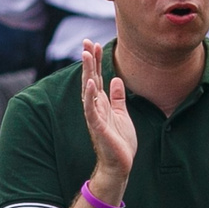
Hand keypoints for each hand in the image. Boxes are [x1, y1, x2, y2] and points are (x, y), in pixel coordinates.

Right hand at [79, 38, 135, 201]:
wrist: (119, 165)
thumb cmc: (120, 141)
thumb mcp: (122, 114)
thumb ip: (118, 97)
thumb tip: (116, 79)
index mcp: (101, 103)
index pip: (97, 77)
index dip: (96, 61)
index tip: (95, 44)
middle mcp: (95, 107)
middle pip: (90, 79)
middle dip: (89, 61)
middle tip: (87, 42)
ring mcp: (94, 116)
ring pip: (88, 90)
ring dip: (87, 72)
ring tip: (86, 55)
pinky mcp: (97, 127)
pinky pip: (91, 110)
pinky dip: (90, 97)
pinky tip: (90, 84)